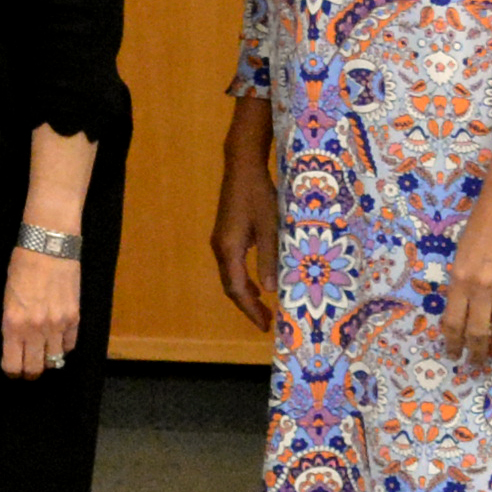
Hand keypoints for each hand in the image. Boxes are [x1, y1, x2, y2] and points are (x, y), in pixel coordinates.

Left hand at [0, 237, 82, 379]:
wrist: (48, 246)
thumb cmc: (22, 267)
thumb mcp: (7, 298)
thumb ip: (13, 324)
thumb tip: (18, 344)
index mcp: (13, 325)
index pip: (12, 365)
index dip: (12, 371)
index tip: (13, 369)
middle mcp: (35, 329)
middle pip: (35, 368)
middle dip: (31, 372)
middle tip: (30, 368)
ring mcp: (57, 325)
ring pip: (55, 360)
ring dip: (49, 359)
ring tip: (45, 353)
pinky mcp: (74, 318)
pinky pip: (70, 345)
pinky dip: (64, 345)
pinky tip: (59, 338)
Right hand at [209, 103, 279, 330]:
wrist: (242, 166)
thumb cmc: (259, 194)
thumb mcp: (270, 227)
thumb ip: (270, 258)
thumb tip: (271, 290)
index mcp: (229, 249)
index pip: (238, 289)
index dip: (251, 310)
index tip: (265, 325)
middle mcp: (220, 248)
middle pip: (231, 287)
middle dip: (247, 307)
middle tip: (266, 322)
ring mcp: (221, 241)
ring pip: (231, 277)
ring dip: (245, 294)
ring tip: (263, 308)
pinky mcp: (226, 234)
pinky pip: (232, 266)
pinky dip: (243, 280)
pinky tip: (257, 283)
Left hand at [443, 180, 491, 363]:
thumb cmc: (480, 227)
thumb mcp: (459, 256)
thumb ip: (460, 284)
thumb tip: (461, 312)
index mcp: (460, 281)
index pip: (453, 323)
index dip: (452, 343)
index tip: (454, 353)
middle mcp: (482, 288)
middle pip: (478, 332)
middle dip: (476, 352)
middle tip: (476, 363)